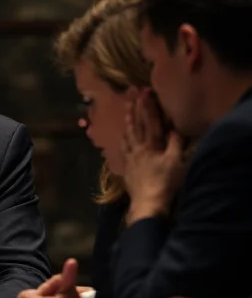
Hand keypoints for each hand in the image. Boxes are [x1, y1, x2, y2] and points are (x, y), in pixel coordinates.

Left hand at [122, 90, 184, 223]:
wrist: (147, 203)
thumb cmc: (164, 183)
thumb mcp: (176, 162)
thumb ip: (175, 144)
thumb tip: (174, 129)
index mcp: (150, 145)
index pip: (149, 122)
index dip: (148, 107)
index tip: (144, 93)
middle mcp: (137, 149)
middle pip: (135, 126)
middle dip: (134, 110)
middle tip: (130, 96)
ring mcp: (130, 159)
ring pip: (127, 137)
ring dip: (127, 123)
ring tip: (125, 113)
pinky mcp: (127, 169)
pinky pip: (123, 150)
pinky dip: (123, 141)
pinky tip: (122, 140)